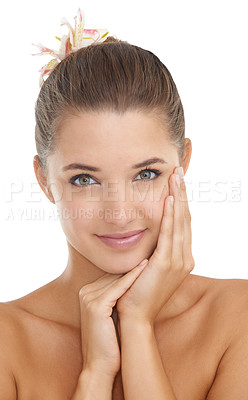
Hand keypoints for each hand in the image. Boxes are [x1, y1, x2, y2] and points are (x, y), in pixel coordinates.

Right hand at [78, 264, 147, 377]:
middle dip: (133, 265)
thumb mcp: (110, 315)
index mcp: (87, 292)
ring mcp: (88, 297)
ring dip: (136, 267)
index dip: (130, 267)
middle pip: (114, 273)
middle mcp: (85, 292)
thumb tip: (134, 282)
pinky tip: (146, 267)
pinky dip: (133, 277)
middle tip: (152, 250)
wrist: (99, 366)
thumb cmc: (110, 342)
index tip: (148, 256)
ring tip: (152, 254)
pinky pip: (119, 287)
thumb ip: (115, 297)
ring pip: (117, 278)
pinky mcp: (96, 305)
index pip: (112, 275)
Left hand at [115, 166, 194, 323]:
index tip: (176, 183)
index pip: (182, 224)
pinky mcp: (165, 264)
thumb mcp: (149, 267)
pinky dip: (169, 215)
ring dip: (178, 197)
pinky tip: (169, 199)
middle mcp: (184, 258)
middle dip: (182, 193)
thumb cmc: (136, 292)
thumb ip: (153, 250)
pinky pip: (168, 233)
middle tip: (178, 171)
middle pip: (184, 218)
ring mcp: (178, 262)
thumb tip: (148, 234)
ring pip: (179, 222)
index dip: (180, 202)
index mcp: (181, 258)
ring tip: (175, 176)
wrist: (134, 318)